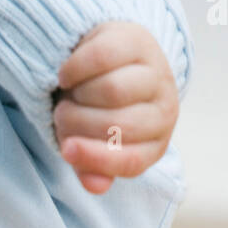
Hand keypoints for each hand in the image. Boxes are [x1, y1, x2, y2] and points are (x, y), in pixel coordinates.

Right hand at [53, 21, 178, 193]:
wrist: (116, 65)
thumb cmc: (102, 114)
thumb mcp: (97, 145)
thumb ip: (93, 167)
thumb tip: (94, 186)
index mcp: (155, 145)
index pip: (130, 161)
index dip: (96, 158)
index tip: (66, 150)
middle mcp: (164, 111)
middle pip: (117, 123)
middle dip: (78, 123)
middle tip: (62, 117)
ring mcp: (156, 73)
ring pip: (112, 90)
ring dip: (78, 95)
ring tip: (69, 96)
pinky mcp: (138, 40)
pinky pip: (102, 56)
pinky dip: (75, 68)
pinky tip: (67, 76)